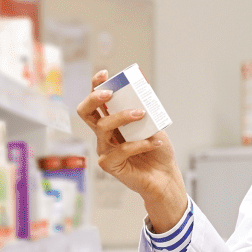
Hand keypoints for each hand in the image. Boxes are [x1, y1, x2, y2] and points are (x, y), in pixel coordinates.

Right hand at [75, 69, 187, 229]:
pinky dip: (140, 143)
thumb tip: (143, 90)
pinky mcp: (109, 165)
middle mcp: (103, 134)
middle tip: (110, 92)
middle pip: (86, 112)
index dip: (96, 85)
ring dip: (122, 116)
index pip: (97, 101)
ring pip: (103, 127)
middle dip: (94, 98)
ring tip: (141, 113)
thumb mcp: (154, 124)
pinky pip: (121, 149)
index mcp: (111, 122)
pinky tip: (155, 141)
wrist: (165, 177)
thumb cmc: (158, 151)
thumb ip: (146, 110)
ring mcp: (104, 149)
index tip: (104, 74)